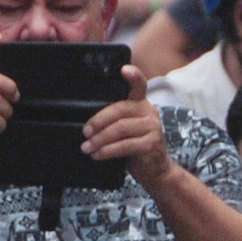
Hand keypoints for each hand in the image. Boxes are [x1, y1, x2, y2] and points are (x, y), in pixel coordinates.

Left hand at [82, 66, 173, 188]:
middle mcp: (149, 111)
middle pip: (120, 109)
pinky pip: (124, 145)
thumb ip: (115, 120)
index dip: (133, 76)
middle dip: (98, 121)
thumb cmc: (136, 147)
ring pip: (120, 128)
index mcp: (141, 103)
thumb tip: (88, 124)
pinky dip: (107, 151)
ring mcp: (152, 127)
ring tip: (88, 147)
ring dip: (100, 139)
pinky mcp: (151, 144)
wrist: (156, 170)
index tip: (124, 69)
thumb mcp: (127, 129)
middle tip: (85, 132)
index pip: (139, 85)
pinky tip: (98, 155)